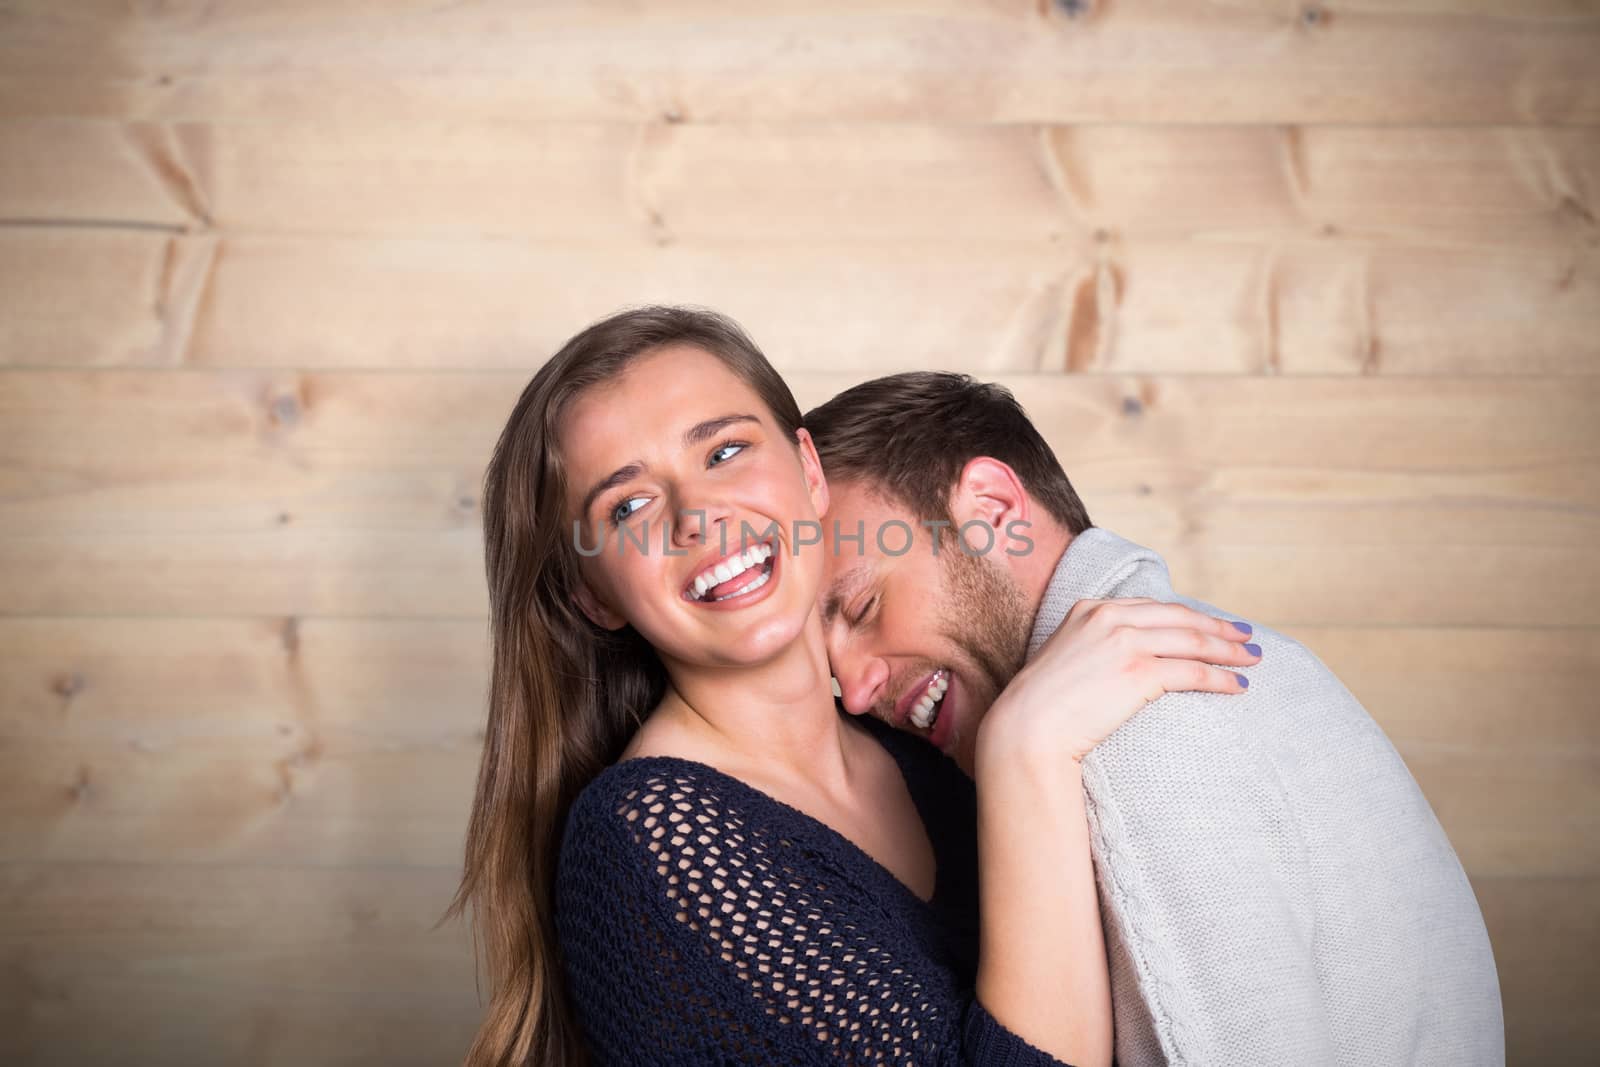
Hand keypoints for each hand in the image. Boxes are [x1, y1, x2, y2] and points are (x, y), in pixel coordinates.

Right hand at [978, 598, 1259, 767]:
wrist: (1026, 729)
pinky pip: (1192, 671)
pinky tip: (1236, 685)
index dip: (1188, 615)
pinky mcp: (1138, 672)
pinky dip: (1220, 677)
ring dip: (1228, 650)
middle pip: (1179, 617)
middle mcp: (1109, 618)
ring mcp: (1125, 642)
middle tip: (1246, 637)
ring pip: (1192, 640)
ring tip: (1251, 659)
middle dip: (1218, 627)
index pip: (1152, 607)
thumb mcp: (1064, 659)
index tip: (1211, 623)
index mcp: (1090, 609)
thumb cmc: (1040, 706)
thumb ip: (1093, 647)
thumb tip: (1123, 660)